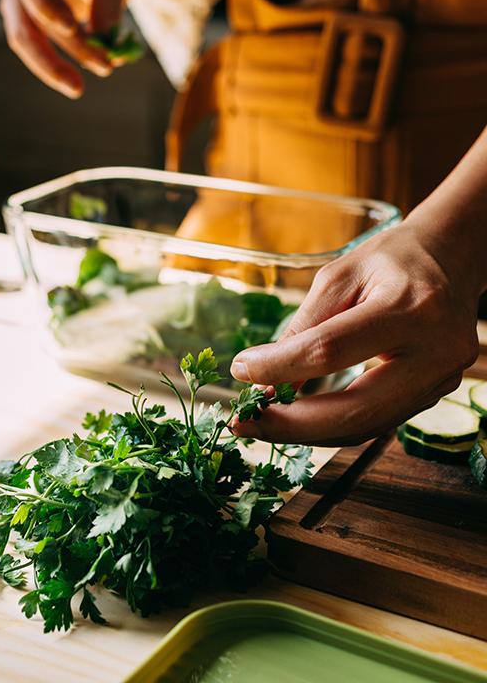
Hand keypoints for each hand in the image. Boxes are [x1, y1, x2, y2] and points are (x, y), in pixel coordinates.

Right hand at [0, 0, 138, 97]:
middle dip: (50, 56)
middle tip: (78, 86)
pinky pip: (31, 45)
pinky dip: (53, 64)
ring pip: (24, 38)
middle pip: (22, 17)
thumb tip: (104, 41)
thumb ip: (110, 3)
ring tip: (83, 84)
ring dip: (54, 66)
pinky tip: (75, 78)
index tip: (71, 29)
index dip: (45, 4)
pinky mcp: (19, 14)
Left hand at [228, 221, 479, 445]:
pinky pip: (377, 421)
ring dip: (307, 432)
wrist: (451, 259)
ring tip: (263, 424)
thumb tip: (262, 377)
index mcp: (410, 309)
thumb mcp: (338, 277)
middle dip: (291, 423)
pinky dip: (332, 425)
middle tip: (244, 423)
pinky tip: (297, 419)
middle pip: (355, 408)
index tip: (241, 370)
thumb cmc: (391, 260)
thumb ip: (303, 328)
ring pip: (366, 426)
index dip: (280, 367)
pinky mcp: (435, 395)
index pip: (331, 350)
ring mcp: (443, 380)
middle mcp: (436, 352)